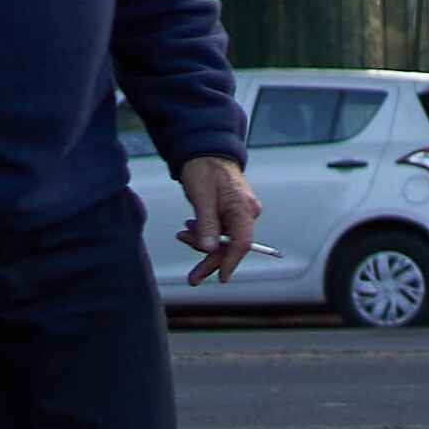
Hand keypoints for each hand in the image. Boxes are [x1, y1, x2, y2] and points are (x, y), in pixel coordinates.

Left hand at [177, 153, 258, 284]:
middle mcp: (246, 213)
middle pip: (230, 245)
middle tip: (193, 277)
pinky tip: (190, 227)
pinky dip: (203, 232)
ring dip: (202, 242)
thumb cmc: (204, 169)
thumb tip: (210, 249)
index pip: (242, 243)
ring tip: (182, 234)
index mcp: (243, 209)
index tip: (222, 277)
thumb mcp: (201, 197)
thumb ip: (207, 224)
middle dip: (210, 259)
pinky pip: (219, 230)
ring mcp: (239, 213)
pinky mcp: (230, 212)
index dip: (231, 262)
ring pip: (222, 239)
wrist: (204, 151)